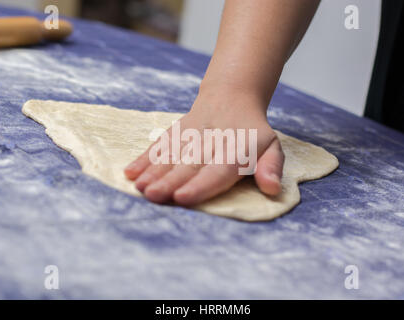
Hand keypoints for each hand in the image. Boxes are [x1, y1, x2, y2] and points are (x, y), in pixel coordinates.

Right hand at [124, 91, 284, 205]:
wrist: (231, 97)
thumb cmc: (252, 133)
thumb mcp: (271, 147)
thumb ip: (271, 167)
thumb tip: (272, 189)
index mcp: (235, 151)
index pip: (217, 171)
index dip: (200, 185)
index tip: (182, 198)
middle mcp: (209, 143)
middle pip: (188, 165)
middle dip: (169, 181)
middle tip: (152, 196)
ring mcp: (189, 136)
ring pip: (170, 155)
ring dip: (153, 171)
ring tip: (139, 187)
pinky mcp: (175, 132)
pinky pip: (159, 145)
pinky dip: (144, 158)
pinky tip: (130, 172)